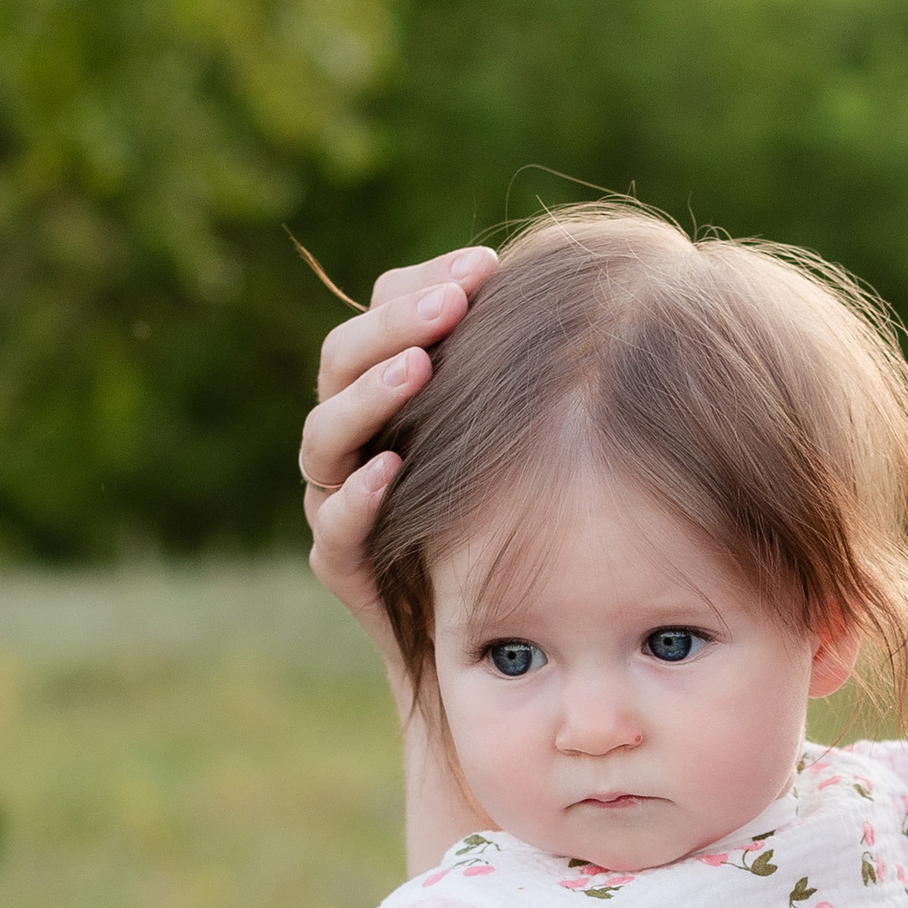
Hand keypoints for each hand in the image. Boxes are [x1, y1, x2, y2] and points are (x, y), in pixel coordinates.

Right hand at [301, 247, 501, 669]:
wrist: (506, 640)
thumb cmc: (532, 518)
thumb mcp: (538, 434)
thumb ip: (532, 370)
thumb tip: (585, 288)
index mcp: (392, 388)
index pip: (382, 310)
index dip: (422, 283)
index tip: (485, 267)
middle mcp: (356, 438)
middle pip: (341, 359)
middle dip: (393, 324)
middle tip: (452, 305)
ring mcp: (340, 499)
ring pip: (323, 436)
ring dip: (368, 397)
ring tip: (417, 370)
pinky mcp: (344, 565)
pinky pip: (332, 526)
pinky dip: (356, 497)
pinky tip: (391, 471)